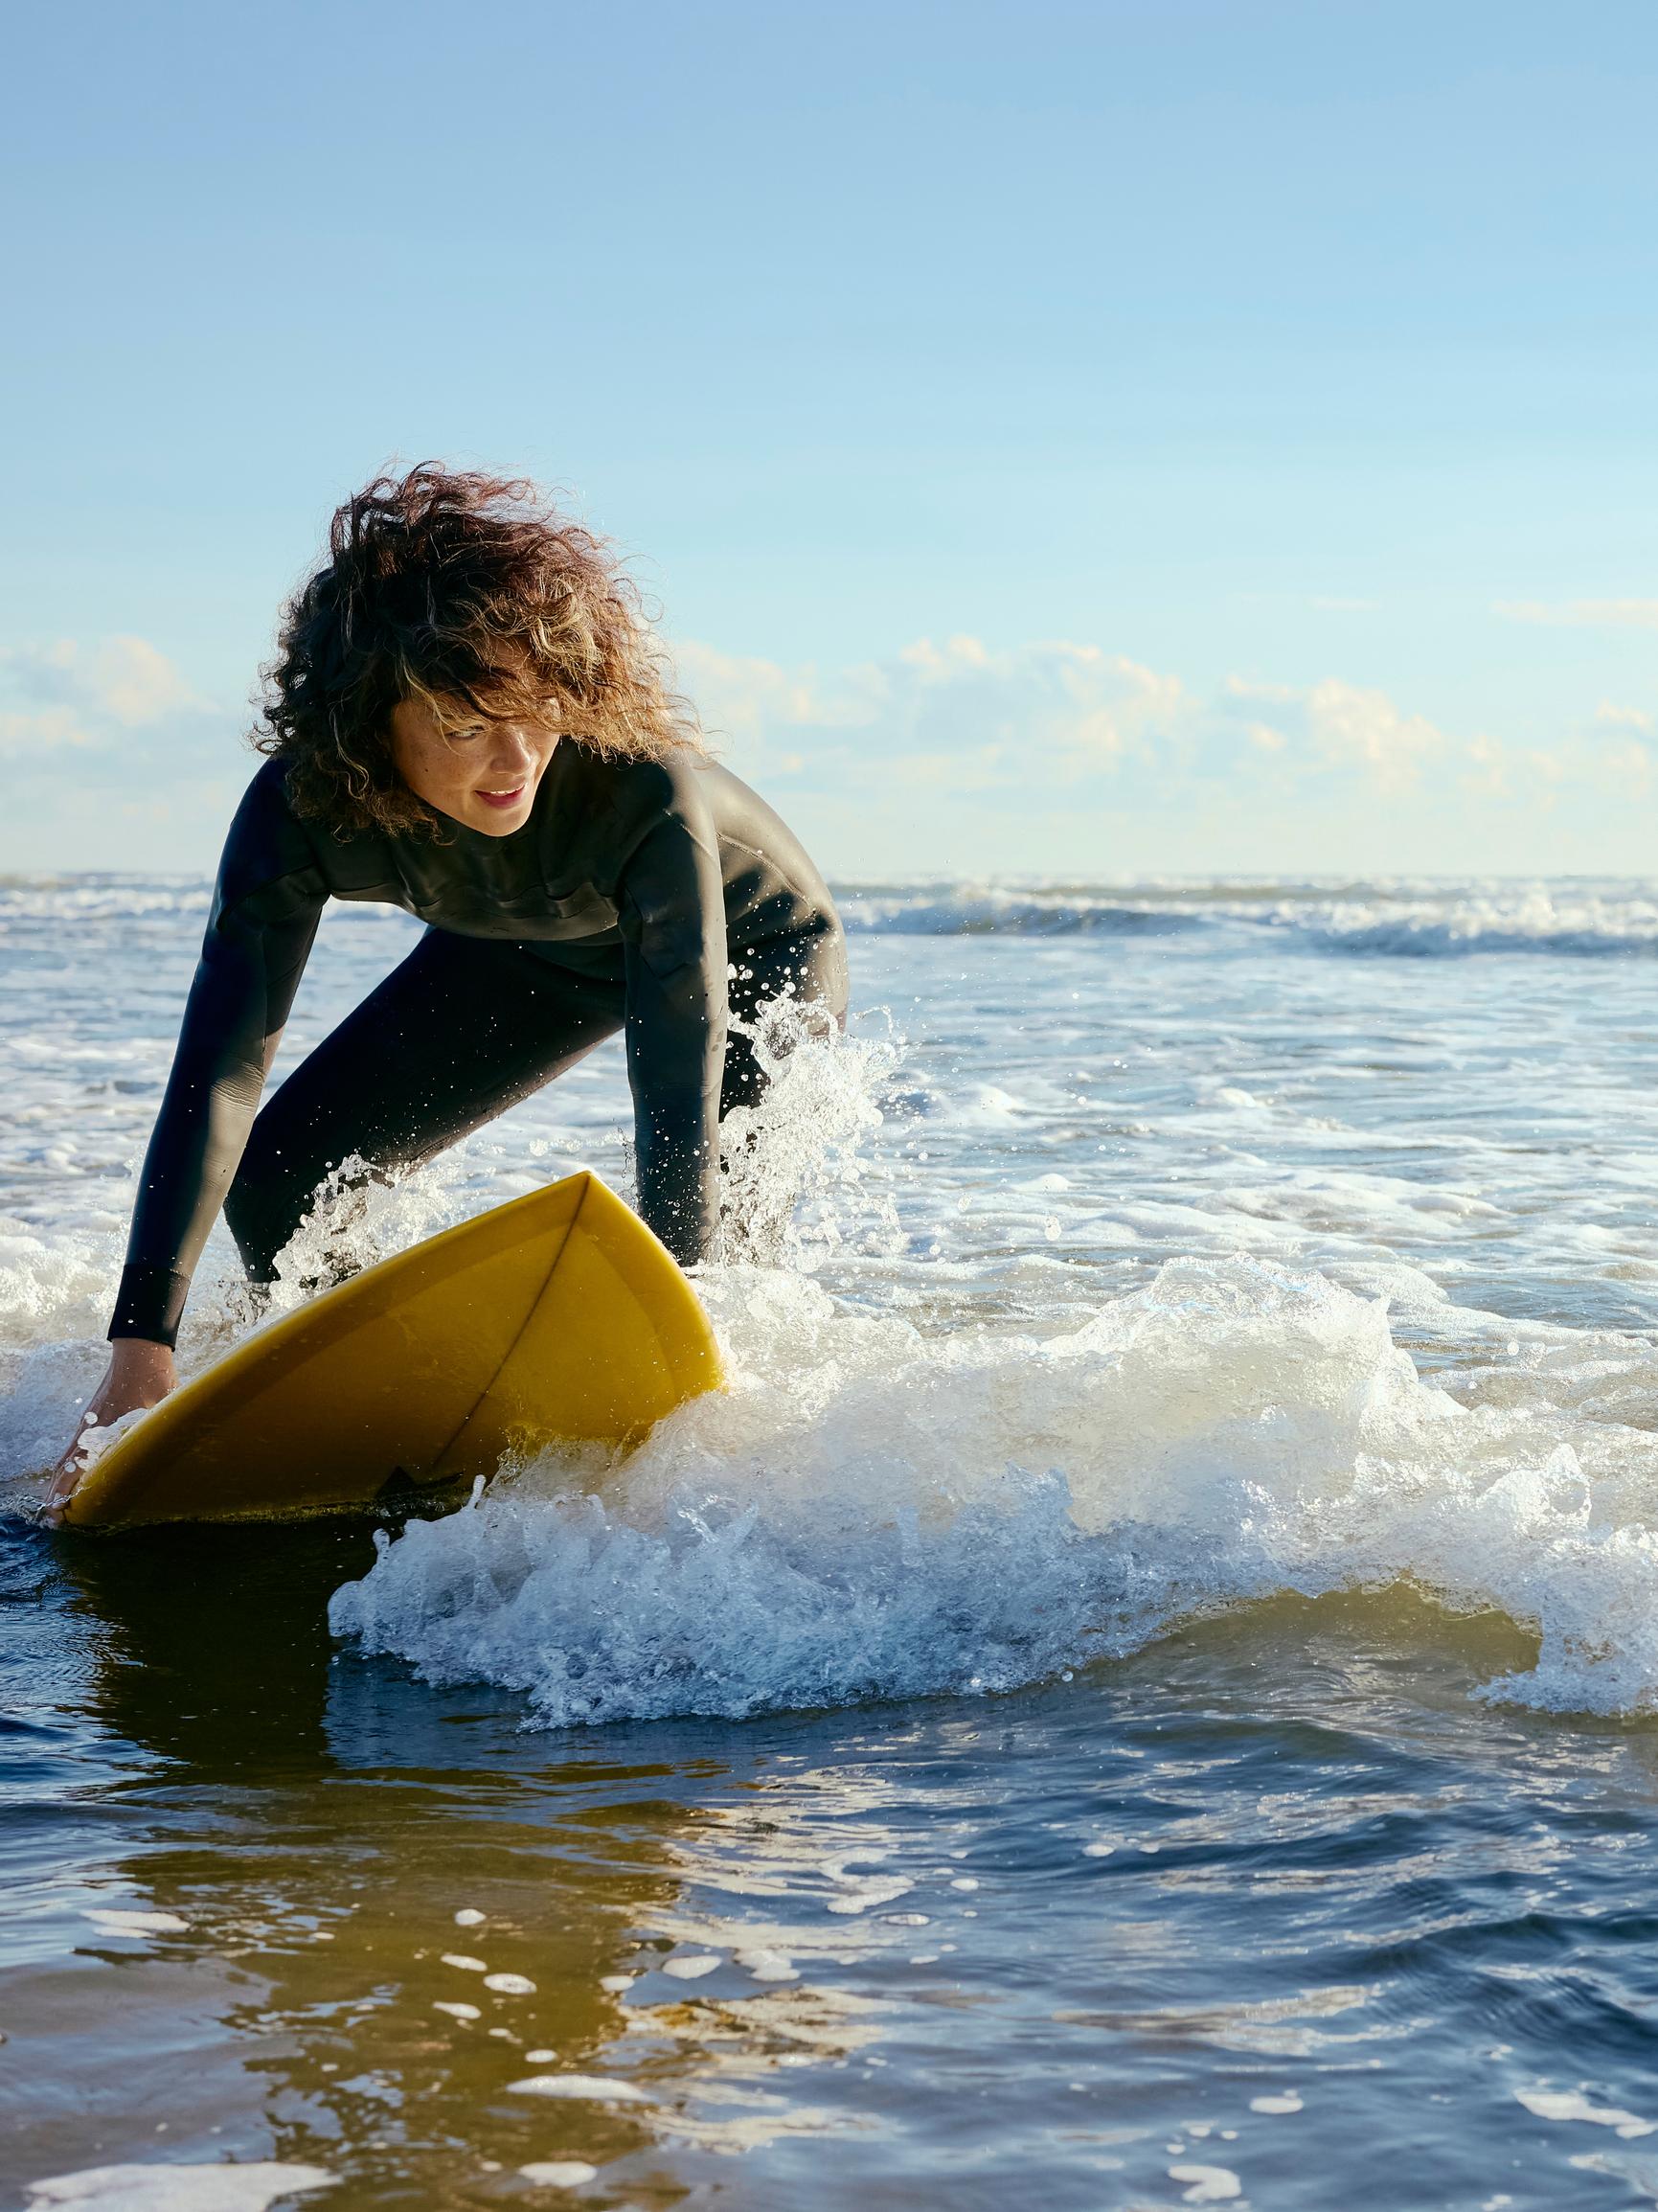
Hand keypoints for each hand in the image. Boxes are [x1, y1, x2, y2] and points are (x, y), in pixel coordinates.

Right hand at [45, 1339, 176, 1522]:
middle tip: (53, 1519)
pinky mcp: (93, 1419)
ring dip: (60, 1482)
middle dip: (57, 1494)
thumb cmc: (153, 1378)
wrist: (139, 1350)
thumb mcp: (162, 1409)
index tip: (61, 1511)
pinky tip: (70, 1478)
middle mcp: (89, 1428)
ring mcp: (88, 1424)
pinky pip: (74, 1448)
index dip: (67, 1490)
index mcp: (103, 1428)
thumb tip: (166, 1456)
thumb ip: (160, 1433)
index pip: (77, 1466)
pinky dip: (67, 1467)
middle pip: (65, 1467)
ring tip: (55, 1506)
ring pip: (66, 1459)